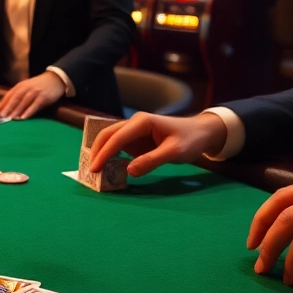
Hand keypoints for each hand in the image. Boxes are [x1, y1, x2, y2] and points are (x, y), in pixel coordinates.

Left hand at [0, 72, 64, 119]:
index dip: (3, 103)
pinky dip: (29, 111)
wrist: (55, 79)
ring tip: (11, 118)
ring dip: (17, 110)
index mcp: (21, 86)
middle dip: (8, 107)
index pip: (10, 95)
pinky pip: (35, 105)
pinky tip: (24, 117)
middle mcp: (27, 88)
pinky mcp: (44, 97)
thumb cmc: (38, 85)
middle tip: (2, 116)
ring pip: (24, 101)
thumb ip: (17, 95)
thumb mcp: (26, 87)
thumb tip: (4, 105)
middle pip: (15, 98)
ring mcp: (35, 92)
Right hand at [88, 112, 227, 176]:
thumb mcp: (174, 152)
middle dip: (96, 151)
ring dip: (100, 153)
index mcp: (142, 122)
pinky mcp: (136, 140)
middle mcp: (135, 124)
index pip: (117, 137)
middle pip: (107, 135)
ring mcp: (134, 132)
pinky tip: (106, 168)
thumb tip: (128, 171)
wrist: (202, 133)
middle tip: (89, 171)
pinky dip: (110, 156)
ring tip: (93, 170)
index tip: (94, 169)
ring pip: (110, 140)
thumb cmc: (191, 139)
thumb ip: (152, 161)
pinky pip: (118, 147)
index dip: (104, 153)